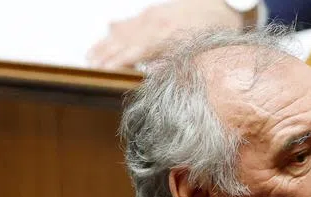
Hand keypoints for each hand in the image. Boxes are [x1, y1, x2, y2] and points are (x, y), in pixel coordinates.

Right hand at [86, 0, 244, 70]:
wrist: (222, 2)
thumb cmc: (216, 30)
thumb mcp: (200, 50)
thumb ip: (176, 62)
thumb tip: (153, 75)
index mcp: (166, 35)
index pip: (134, 51)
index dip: (117, 62)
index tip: (103, 72)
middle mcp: (155, 24)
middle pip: (124, 42)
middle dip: (105, 55)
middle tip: (89, 69)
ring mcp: (152, 16)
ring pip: (123, 30)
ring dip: (106, 43)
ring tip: (90, 55)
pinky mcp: (154, 11)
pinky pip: (132, 20)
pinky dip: (118, 27)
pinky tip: (109, 30)